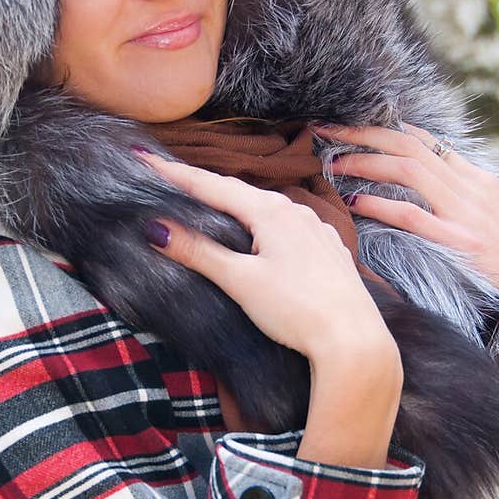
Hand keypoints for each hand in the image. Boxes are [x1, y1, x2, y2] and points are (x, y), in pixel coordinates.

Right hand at [133, 149, 400, 378]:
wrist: (353, 340)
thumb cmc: (298, 310)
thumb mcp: (241, 281)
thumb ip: (199, 252)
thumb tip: (156, 229)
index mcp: (270, 211)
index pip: (211, 185)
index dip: (175, 173)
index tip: (144, 158)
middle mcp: (296, 211)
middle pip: (238, 192)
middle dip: (202, 185)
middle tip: (169, 177)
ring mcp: (315, 229)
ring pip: (265, 208)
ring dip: (234, 204)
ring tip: (209, 203)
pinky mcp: (327, 250)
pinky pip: (286, 226)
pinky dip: (261, 223)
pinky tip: (258, 234)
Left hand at [315, 120, 498, 392]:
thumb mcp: (485, 218)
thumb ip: (453, 197)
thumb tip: (412, 183)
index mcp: (475, 179)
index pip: (423, 140)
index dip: (381, 129)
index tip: (348, 126)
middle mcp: (470, 187)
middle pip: (408, 144)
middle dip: (362, 132)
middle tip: (325, 128)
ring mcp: (466, 213)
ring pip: (407, 169)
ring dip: (364, 160)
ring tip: (331, 162)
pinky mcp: (460, 242)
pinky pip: (412, 215)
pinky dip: (380, 204)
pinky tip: (354, 202)